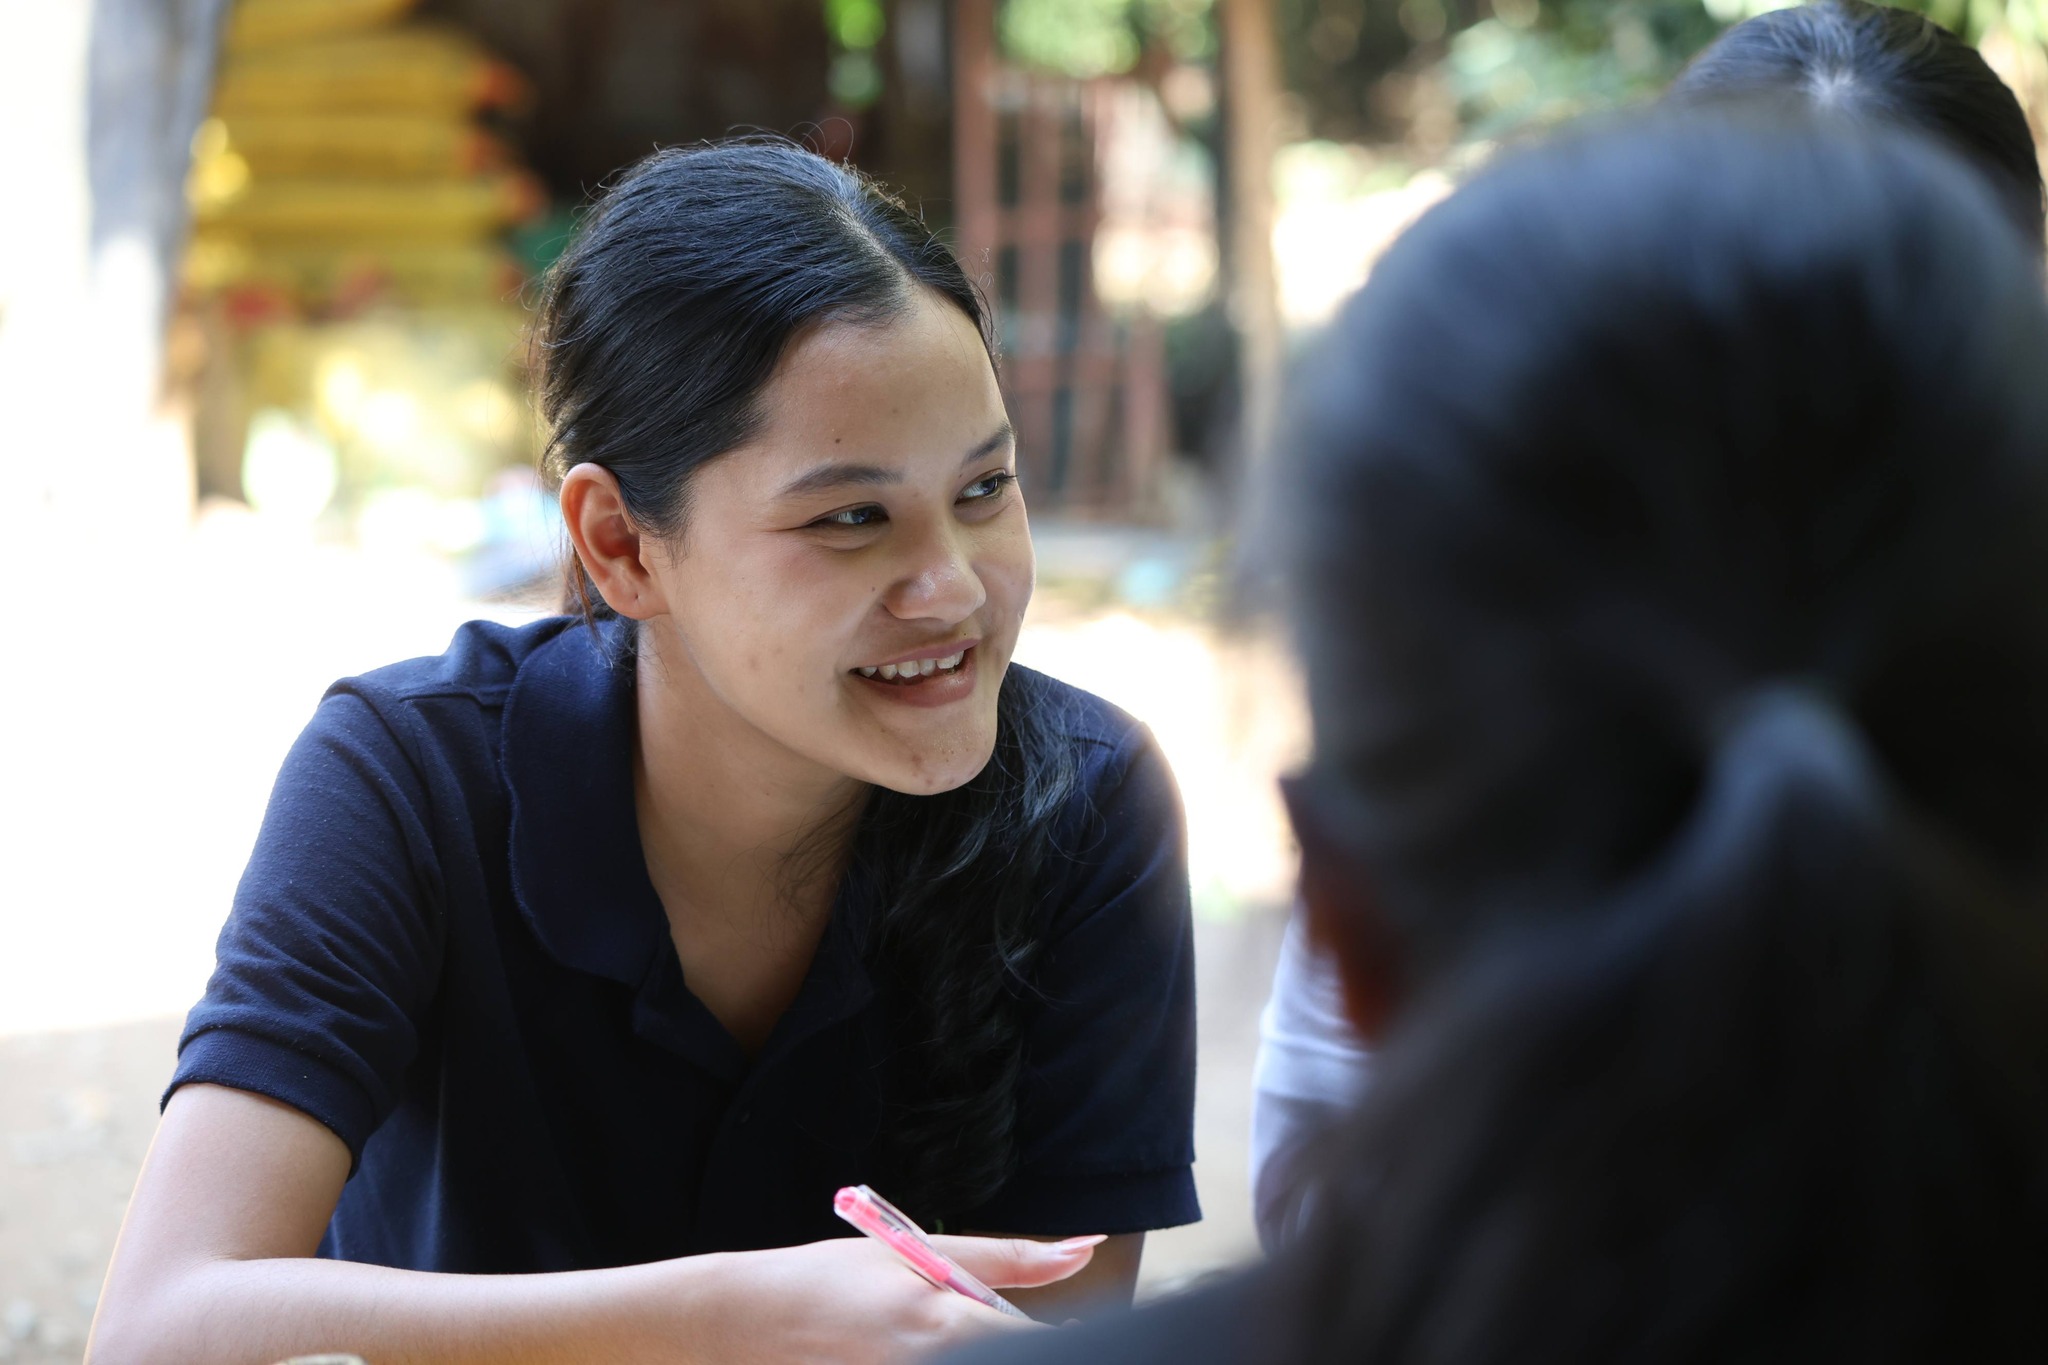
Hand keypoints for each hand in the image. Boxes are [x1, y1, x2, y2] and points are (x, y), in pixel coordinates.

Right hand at [681, 1232, 1100, 1363]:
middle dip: (1015, 1348)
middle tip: (973, 1329)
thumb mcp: (916, 1254)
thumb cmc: (830, 1281)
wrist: (741, 1324)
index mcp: (940, 1323)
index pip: (1030, 1345)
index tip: (1074, 1335)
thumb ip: (1007, 1260)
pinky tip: (905, 1347)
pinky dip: (948, 1363)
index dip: (1056, 1342)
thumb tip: (1084, 1250)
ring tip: (935, 1335)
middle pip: (1008, 1359)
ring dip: (978, 1355)